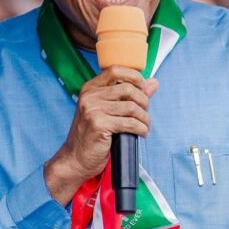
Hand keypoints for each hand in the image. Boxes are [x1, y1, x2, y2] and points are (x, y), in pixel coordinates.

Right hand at [45, 65, 158, 204]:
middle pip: (128, 89)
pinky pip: (130, 123)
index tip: (143, 86)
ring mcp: (93, 110)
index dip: (134, 76)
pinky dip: (141, 129)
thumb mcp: (107, 110)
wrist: (76, 158)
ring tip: (144, 125)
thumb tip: (153, 83)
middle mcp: (90, 97)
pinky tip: (141, 133)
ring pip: (132, 107)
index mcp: (90, 89)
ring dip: (144, 118)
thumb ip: (129, 95)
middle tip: (145, 113)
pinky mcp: (99, 125)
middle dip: (143, 101)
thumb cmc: (91, 135)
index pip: (115, 70)